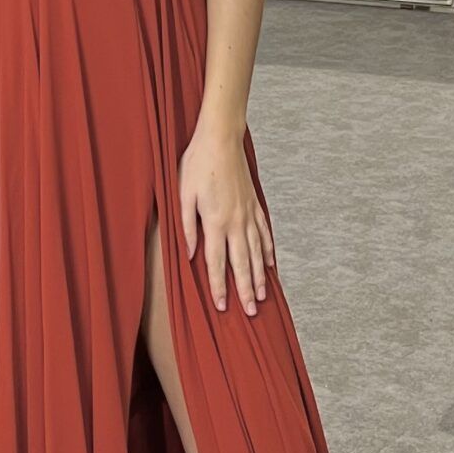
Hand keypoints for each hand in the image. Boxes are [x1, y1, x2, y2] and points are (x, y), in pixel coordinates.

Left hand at [178, 124, 272, 315]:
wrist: (221, 139)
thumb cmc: (197, 165)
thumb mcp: (183, 195)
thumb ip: (186, 228)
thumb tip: (188, 255)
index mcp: (214, 222)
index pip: (217, 263)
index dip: (219, 286)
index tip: (222, 307)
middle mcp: (235, 222)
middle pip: (241, 264)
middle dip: (244, 290)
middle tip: (251, 313)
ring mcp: (248, 214)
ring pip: (255, 252)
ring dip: (258, 276)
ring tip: (262, 296)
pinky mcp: (255, 205)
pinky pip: (264, 233)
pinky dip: (268, 250)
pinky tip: (270, 264)